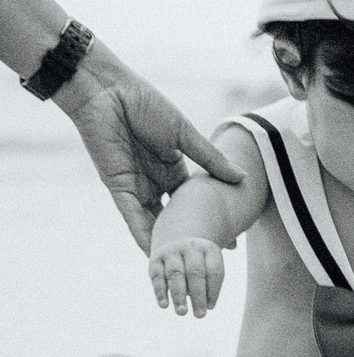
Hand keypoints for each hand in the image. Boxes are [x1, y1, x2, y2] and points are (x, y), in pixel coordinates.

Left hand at [53, 50, 243, 251]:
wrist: (107, 91)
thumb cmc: (145, 103)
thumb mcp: (185, 133)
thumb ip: (210, 159)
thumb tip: (242, 179)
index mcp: (171, 166)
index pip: (193, 200)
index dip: (210, 218)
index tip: (230, 239)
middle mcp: (154, 180)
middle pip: (175, 215)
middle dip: (190, 236)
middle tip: (212, 259)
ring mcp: (136, 184)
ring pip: (154, 220)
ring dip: (166, 241)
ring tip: (185, 265)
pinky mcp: (118, 185)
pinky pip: (131, 215)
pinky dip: (142, 233)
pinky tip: (154, 252)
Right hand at [150, 235, 224, 317]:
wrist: (176, 241)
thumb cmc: (199, 262)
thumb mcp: (209, 265)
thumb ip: (211, 283)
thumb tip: (208, 306)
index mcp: (208, 248)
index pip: (214, 271)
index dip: (213, 290)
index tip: (211, 307)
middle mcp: (190, 247)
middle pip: (195, 273)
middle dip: (198, 296)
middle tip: (200, 315)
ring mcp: (171, 252)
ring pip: (175, 275)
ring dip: (179, 296)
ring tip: (182, 312)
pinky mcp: (155, 259)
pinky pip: (157, 277)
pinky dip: (160, 292)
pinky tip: (164, 305)